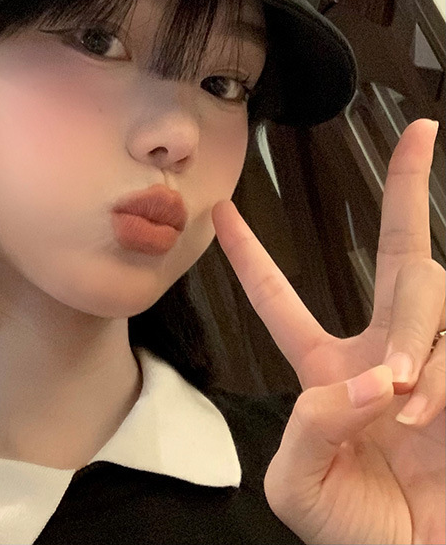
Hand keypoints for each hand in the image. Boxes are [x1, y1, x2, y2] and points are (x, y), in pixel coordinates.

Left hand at [212, 117, 444, 544]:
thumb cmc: (354, 531)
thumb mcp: (298, 487)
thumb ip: (306, 430)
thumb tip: (363, 382)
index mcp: (327, 369)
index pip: (279, 298)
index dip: (250, 256)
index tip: (221, 210)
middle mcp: (385, 354)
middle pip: (401, 259)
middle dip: (410, 189)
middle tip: (429, 142)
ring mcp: (435, 362)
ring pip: (427, 297)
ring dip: (413, 345)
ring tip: (405, 410)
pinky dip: (435, 379)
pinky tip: (426, 417)